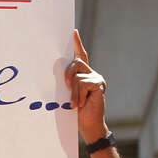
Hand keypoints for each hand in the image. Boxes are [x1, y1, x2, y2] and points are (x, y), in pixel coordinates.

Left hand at [64, 29, 109, 144]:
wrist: (88, 125)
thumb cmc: (75, 112)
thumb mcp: (67, 95)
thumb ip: (66, 83)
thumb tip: (58, 76)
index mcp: (83, 75)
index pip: (81, 55)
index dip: (77, 43)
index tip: (72, 32)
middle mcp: (91, 74)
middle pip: (76, 63)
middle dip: (67, 75)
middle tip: (66, 88)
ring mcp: (96, 78)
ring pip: (77, 76)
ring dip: (72, 92)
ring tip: (75, 104)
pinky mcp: (99, 84)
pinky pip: (82, 83)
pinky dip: (78, 95)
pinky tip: (81, 104)